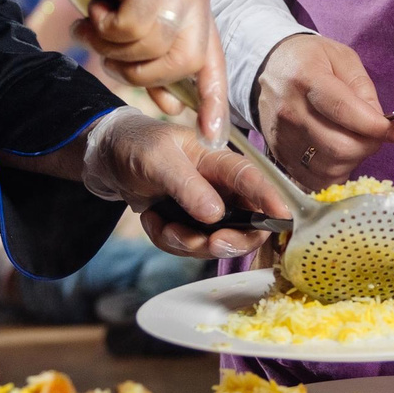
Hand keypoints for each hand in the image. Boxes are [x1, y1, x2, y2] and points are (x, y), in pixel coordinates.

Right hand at [29, 0, 229, 142]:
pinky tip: (96, 7)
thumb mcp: (128, 27)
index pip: (212, 59)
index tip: (213, 134)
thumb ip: (150, 62)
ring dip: (114, 46)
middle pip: (183, 61)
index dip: (213, 98)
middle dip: (142, 72)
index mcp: (195, 3)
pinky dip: (106, 27)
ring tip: (97, 24)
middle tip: (110, 54)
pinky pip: (132, 25)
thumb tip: (173, 105)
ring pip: (153, 45)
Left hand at [81, 111, 280, 259]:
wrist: (110, 159)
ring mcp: (205, 209)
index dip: (270, 199)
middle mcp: (220, 188)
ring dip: (186, 241)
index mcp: (219, 162)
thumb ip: (187, 185)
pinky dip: (166, 240)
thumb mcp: (158, 159)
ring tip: (160, 223)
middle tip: (210, 243)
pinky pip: (187, 247)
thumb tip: (215, 214)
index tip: (282, 216)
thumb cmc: (138, 146)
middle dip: (229, 240)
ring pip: (215, 242)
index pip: (251, 180)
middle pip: (246, 224)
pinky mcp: (189, 225)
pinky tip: (151, 219)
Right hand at [256, 33, 393, 186]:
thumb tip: (378, 122)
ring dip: (352, 161)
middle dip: (368, 146)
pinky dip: (334, 173)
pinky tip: (339, 156)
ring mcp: (282, 136)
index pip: (344, 111)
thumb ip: (363, 89)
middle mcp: (291, 110)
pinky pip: (314, 179)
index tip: (392, 131)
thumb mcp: (341, 58)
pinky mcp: (279, 154)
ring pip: (329, 168)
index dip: (375, 127)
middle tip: (374, 136)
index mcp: (307, 78)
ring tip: (354, 142)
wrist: (268, 68)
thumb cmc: (308, 60)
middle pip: (339, 147)